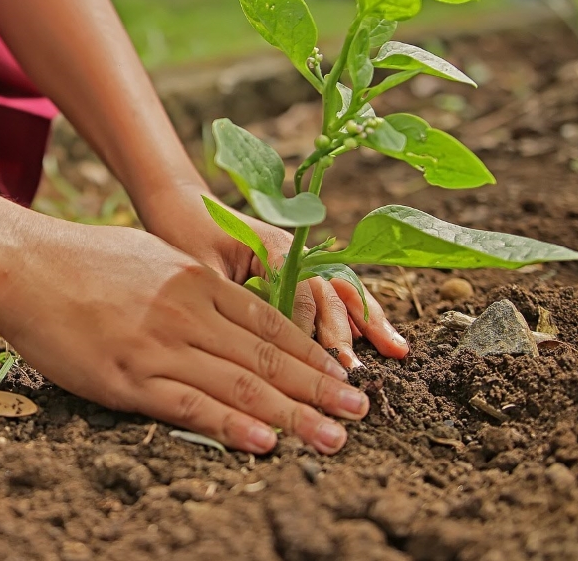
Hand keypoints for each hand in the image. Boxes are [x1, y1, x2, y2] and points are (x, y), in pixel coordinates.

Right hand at [0, 220, 370, 453]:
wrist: (22, 262)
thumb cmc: (81, 258)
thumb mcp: (151, 256)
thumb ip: (192, 284)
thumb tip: (226, 305)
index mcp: (196, 280)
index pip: (270, 324)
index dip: (312, 354)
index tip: (343, 376)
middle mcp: (187, 312)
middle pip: (267, 358)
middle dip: (319, 388)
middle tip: (360, 413)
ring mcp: (158, 345)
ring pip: (239, 386)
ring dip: (293, 415)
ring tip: (332, 437)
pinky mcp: (126, 377)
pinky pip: (189, 406)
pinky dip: (231, 426)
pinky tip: (265, 442)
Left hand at [134, 182, 408, 369]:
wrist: (180, 203)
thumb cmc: (183, 234)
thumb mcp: (200, 268)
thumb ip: (229, 298)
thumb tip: (249, 344)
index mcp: (272, 247)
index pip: (301, 293)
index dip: (309, 331)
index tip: (317, 366)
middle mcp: (294, 251)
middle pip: (328, 293)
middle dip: (344, 334)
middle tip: (354, 373)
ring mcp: (300, 258)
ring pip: (341, 291)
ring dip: (367, 322)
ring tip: (397, 351)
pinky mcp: (297, 268)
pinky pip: (333, 292)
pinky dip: (358, 314)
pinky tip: (383, 338)